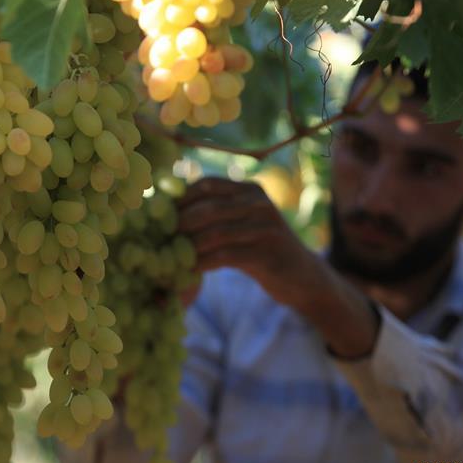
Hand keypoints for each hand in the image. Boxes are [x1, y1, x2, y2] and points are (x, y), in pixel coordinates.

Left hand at [177, 176, 379, 358]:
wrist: (303, 278)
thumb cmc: (262, 250)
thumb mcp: (242, 225)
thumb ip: (215, 214)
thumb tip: (167, 215)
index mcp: (250, 190)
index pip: (206, 184)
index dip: (180, 200)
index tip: (159, 218)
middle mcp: (259, 202)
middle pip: (207, 208)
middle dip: (179, 225)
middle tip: (158, 241)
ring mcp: (266, 226)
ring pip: (213, 232)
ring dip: (186, 247)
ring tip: (167, 259)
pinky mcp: (268, 253)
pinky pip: (225, 255)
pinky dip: (202, 263)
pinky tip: (188, 271)